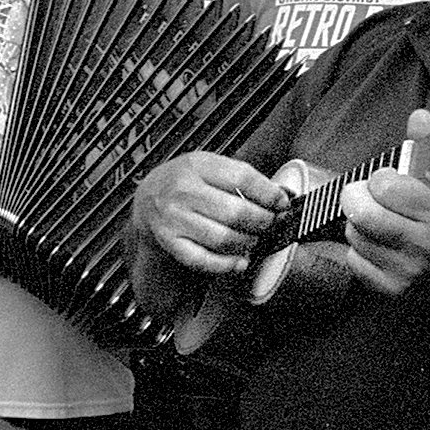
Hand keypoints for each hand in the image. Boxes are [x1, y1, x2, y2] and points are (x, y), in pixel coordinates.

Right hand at [132, 151, 287, 276]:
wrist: (147, 199)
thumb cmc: (185, 183)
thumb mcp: (207, 166)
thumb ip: (238, 177)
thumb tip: (280, 196)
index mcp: (196, 165)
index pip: (242, 178)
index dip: (269, 193)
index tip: (281, 203)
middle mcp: (182, 190)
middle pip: (236, 212)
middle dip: (263, 222)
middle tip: (272, 224)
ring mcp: (173, 218)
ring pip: (224, 238)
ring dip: (248, 243)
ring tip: (255, 240)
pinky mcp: (169, 242)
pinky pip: (204, 260)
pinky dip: (227, 265)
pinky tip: (240, 261)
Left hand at [340, 110, 429, 297]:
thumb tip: (418, 118)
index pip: (384, 185)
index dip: (384, 178)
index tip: (392, 181)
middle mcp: (421, 245)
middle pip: (360, 210)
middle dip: (360, 197)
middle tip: (369, 195)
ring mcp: (405, 271)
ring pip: (354, 234)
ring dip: (361, 223)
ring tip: (382, 221)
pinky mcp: (392, 290)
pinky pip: (355, 261)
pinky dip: (362, 251)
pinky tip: (383, 245)